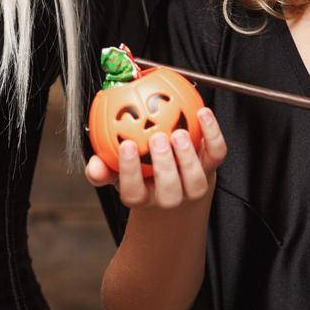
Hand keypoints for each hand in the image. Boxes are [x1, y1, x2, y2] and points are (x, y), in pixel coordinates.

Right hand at [85, 108, 227, 211]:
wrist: (176, 177)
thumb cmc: (141, 169)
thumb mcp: (116, 169)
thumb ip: (102, 166)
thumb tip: (93, 164)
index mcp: (143, 196)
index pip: (134, 192)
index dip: (130, 171)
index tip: (127, 145)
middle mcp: (170, 196)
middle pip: (169, 193)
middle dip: (164, 166)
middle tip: (157, 138)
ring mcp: (193, 185)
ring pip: (196, 182)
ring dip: (188, 157)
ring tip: (179, 132)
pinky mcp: (211, 166)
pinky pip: (216, 153)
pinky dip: (212, 133)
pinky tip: (202, 113)